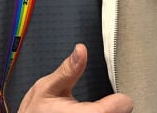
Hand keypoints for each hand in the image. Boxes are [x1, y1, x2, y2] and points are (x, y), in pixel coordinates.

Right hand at [18, 44, 133, 111]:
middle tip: (103, 102)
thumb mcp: (46, 87)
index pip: (122, 106)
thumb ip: (67, 70)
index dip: (120, 98)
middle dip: (113, 106)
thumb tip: (80, 50)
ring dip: (108, 112)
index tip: (116, 95)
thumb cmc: (34, 112)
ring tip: (95, 109)